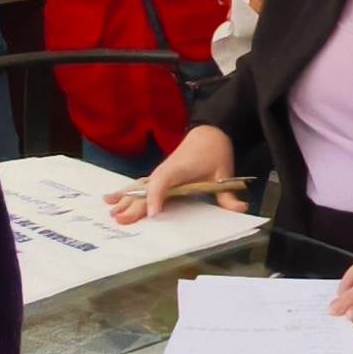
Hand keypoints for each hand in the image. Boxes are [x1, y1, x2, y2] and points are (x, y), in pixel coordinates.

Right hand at [109, 124, 242, 223]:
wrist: (209, 132)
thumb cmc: (215, 152)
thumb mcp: (225, 173)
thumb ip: (229, 195)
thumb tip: (241, 209)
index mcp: (180, 168)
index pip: (164, 181)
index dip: (157, 196)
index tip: (154, 213)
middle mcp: (166, 170)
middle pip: (147, 189)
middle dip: (134, 205)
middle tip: (121, 221)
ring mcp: (160, 172)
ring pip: (140, 188)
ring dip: (125, 200)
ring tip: (111, 213)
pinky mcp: (159, 175)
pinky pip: (141, 186)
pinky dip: (127, 193)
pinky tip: (112, 199)